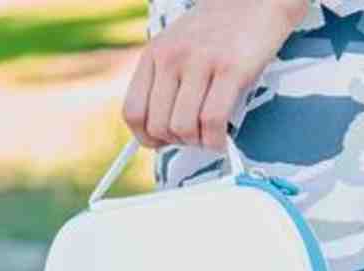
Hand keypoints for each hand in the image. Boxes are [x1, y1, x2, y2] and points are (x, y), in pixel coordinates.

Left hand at [123, 0, 306, 150]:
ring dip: (197, 144)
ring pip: (183, 127)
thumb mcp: (177, 48)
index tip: (162, 142)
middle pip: (158, 126)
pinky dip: (216, 141)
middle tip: (194, 138)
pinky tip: (222, 140)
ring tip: (210, 137)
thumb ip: (163, 83)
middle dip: (176, 142)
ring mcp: (200, 62)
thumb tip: (158, 135)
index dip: (145, 137)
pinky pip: (213, 121)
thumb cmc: (218, 33)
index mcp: (153, 54)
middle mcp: (171, 57)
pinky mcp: (231, 70)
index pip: (132, 112)